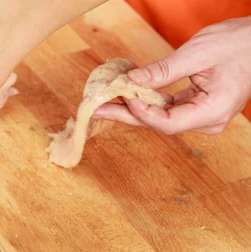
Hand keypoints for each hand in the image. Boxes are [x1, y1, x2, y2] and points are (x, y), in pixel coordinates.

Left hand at [94, 16, 250, 134]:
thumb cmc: (240, 44)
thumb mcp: (198, 54)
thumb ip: (163, 71)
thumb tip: (131, 81)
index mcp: (212, 112)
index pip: (167, 123)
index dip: (141, 112)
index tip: (121, 96)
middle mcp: (207, 121)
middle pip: (159, 124)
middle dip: (127, 114)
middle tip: (97, 108)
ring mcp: (202, 117)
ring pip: (160, 118)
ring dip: (133, 109)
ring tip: (105, 102)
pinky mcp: (196, 108)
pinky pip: (166, 109)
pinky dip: (146, 101)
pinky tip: (127, 95)